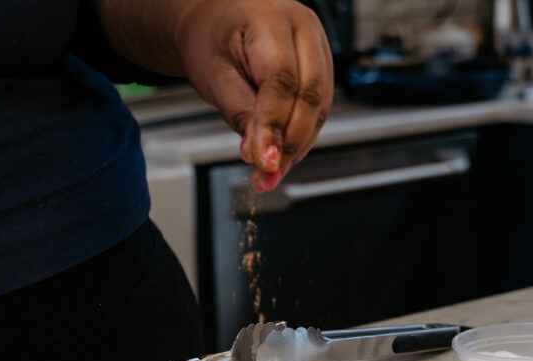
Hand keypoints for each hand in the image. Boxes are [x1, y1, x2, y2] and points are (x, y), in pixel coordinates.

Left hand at [174, 0, 333, 191]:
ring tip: (272, 172)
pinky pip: (319, 108)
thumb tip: (260, 152)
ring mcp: (318, 46)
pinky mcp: (322, 67)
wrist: (216, 22)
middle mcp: (303, 27)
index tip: (264, 160)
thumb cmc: (210, 37)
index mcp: (270, 17)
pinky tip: (282, 155)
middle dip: (291, 142)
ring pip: (320, 106)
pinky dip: (301, 136)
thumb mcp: (213, 74)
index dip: (274, 125)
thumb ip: (240, 113)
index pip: (281, 80)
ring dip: (297, 145)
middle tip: (269, 172)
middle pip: (311, 94)